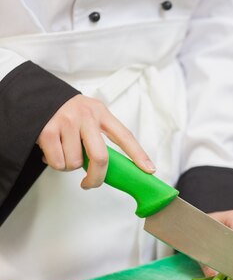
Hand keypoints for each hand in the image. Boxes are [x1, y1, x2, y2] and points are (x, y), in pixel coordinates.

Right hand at [36, 94, 155, 188]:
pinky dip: (54, 163)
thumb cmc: (66, 112)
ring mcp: (66, 122)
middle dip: (97, 177)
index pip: (124, 136)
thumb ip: (99, 135)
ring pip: (76, 163)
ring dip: (69, 166)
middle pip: (100, 157)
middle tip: (90, 183)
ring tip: (63, 151)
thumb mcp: (88, 115)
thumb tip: (107, 167)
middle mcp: (86, 116)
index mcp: (101, 112)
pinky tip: (51, 150)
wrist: (36, 96)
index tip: (149, 170)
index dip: (138, 154)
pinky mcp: (47, 131)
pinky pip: (58, 162)